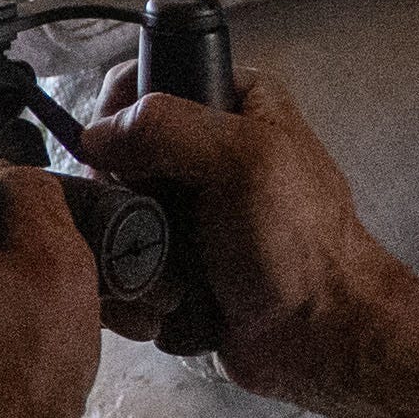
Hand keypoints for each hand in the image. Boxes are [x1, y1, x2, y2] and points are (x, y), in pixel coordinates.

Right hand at [82, 72, 418, 417]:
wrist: (322, 340)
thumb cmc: (301, 247)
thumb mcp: (242, 160)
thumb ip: (166, 126)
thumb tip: (95, 136)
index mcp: (235, 106)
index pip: (149, 77)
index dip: (119, 109)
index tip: (110, 147)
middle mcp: (208, 155)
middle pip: (118, 152)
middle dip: (116, 191)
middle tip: (141, 215)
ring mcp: (189, 213)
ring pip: (113, 213)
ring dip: (124, 247)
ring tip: (163, 271)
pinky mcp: (174, 265)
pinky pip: (123, 264)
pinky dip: (133, 285)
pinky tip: (164, 301)